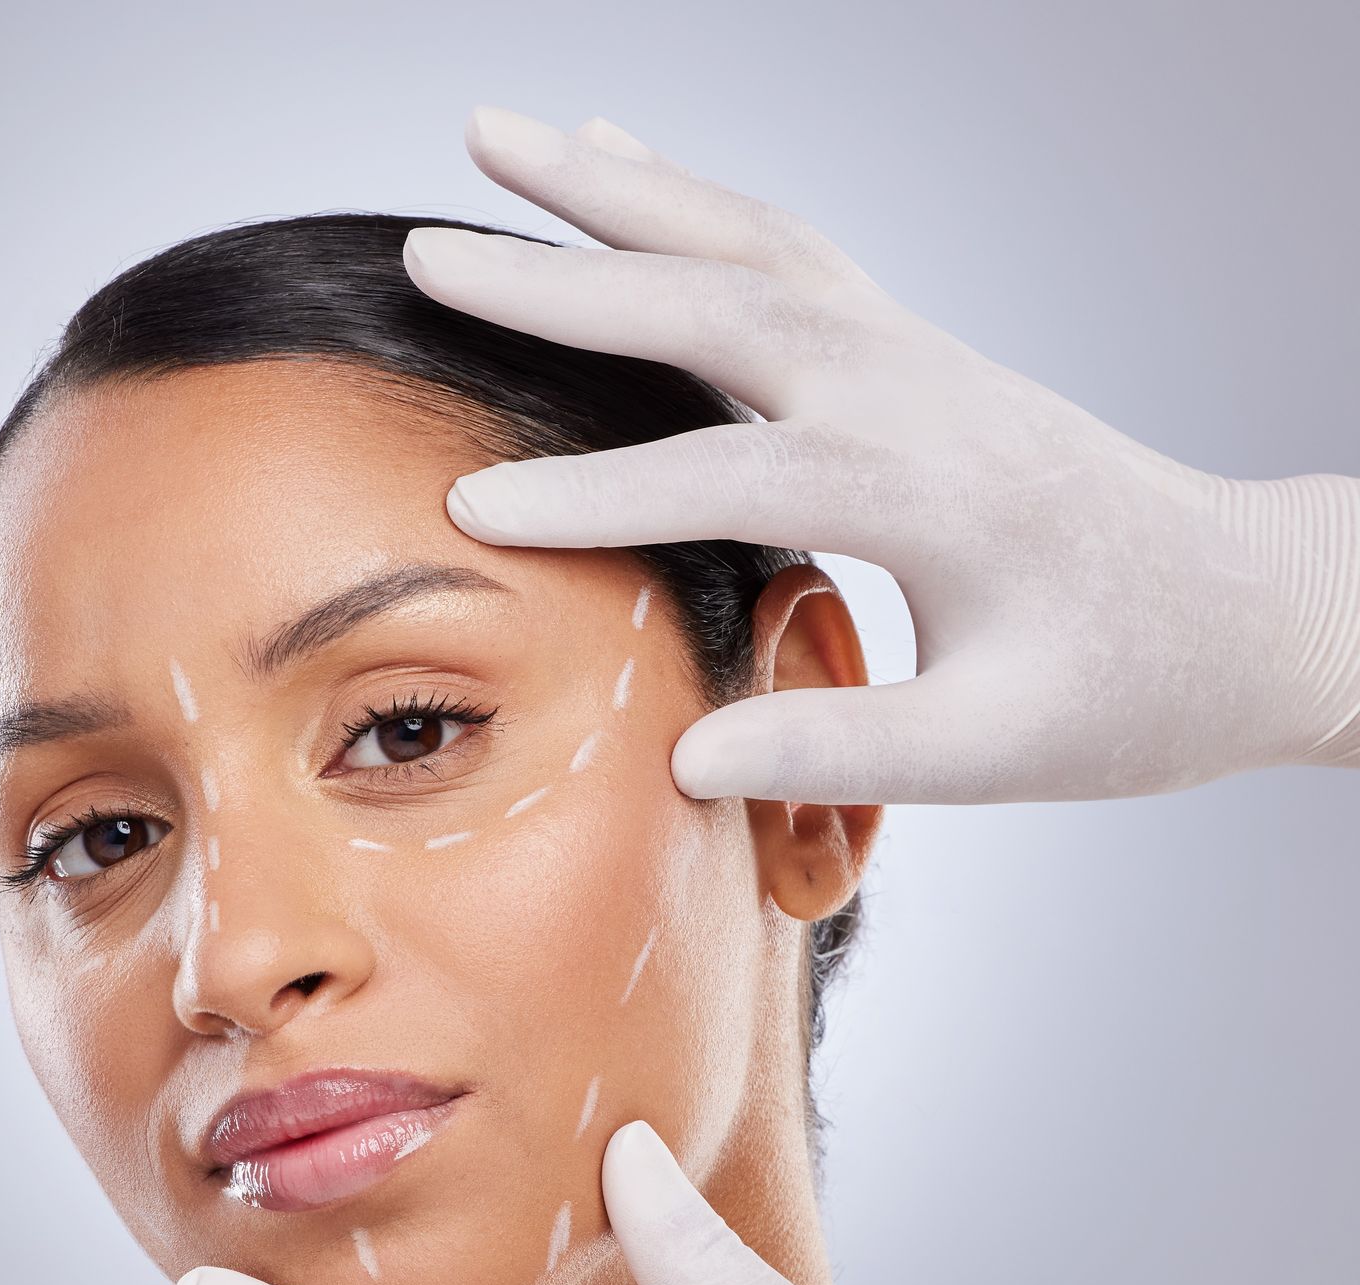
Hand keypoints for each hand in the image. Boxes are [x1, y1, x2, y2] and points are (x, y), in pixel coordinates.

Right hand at [400, 107, 1359, 803]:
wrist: (1243, 611)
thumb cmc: (1130, 691)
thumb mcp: (995, 753)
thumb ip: (840, 750)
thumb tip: (682, 757)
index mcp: (923, 489)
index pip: (724, 478)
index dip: (593, 494)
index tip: (470, 503)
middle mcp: (909, 388)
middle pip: (712, 303)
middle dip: (561, 277)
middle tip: (430, 252)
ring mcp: (911, 352)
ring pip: (743, 240)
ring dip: (615, 189)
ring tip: (499, 138)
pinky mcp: (910, 350)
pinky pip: (785, 248)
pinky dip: (695, 203)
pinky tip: (630, 173)